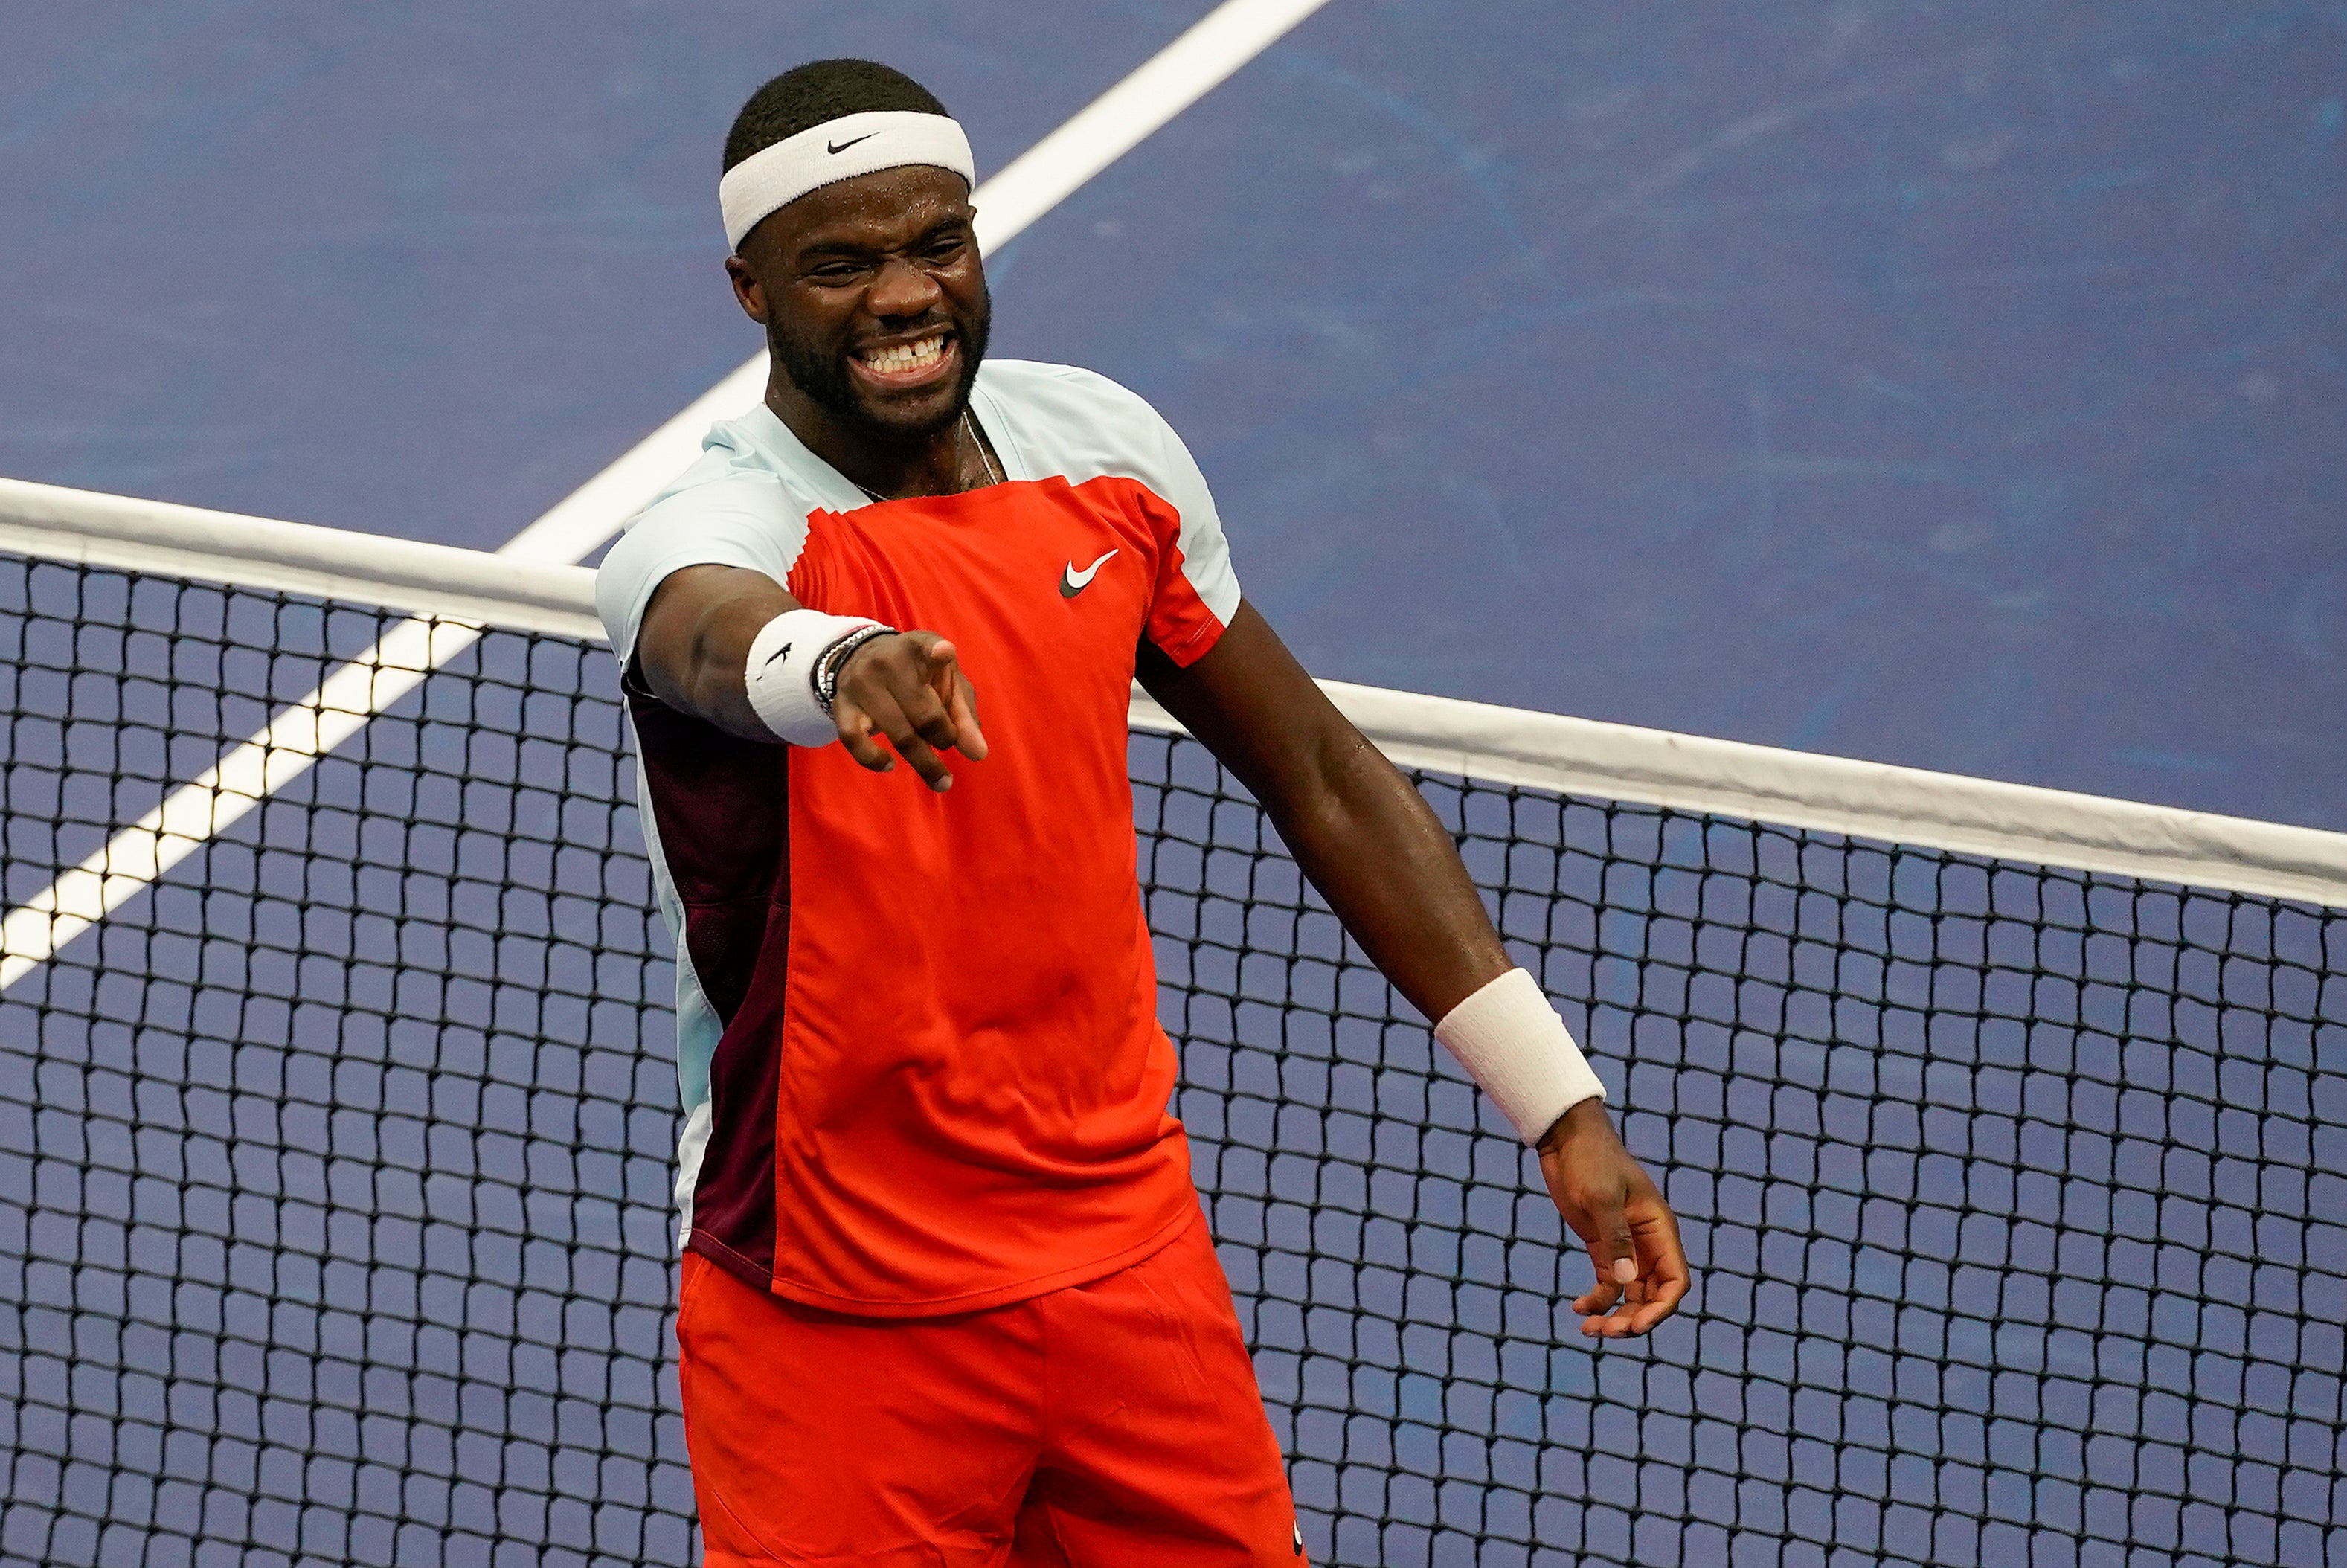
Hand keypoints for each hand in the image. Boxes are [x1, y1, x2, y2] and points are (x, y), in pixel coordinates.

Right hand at [832, 631, 987, 790]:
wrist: (861, 658)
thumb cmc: (917, 675)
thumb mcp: (946, 683)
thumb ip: (964, 716)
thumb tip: (977, 754)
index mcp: (919, 648)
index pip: (926, 647)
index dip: (936, 652)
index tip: (943, 652)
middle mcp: (888, 662)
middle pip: (924, 714)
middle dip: (944, 738)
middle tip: (948, 744)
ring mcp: (862, 684)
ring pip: (898, 733)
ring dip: (924, 762)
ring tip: (941, 779)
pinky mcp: (842, 705)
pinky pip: (854, 740)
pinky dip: (872, 759)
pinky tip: (889, 764)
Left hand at [1537, 1099, 1689, 1338]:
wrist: (1566, 1139)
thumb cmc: (1590, 1160)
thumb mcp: (1601, 1197)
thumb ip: (1615, 1237)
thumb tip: (1625, 1282)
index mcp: (1660, 1229)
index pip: (1675, 1280)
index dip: (1661, 1308)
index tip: (1636, 1325)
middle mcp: (1648, 1243)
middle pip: (1654, 1295)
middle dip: (1635, 1319)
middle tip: (1606, 1333)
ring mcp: (1626, 1247)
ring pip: (1631, 1296)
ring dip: (1615, 1316)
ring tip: (1588, 1330)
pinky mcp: (1603, 1247)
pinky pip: (1608, 1286)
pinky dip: (1597, 1301)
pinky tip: (1577, 1308)